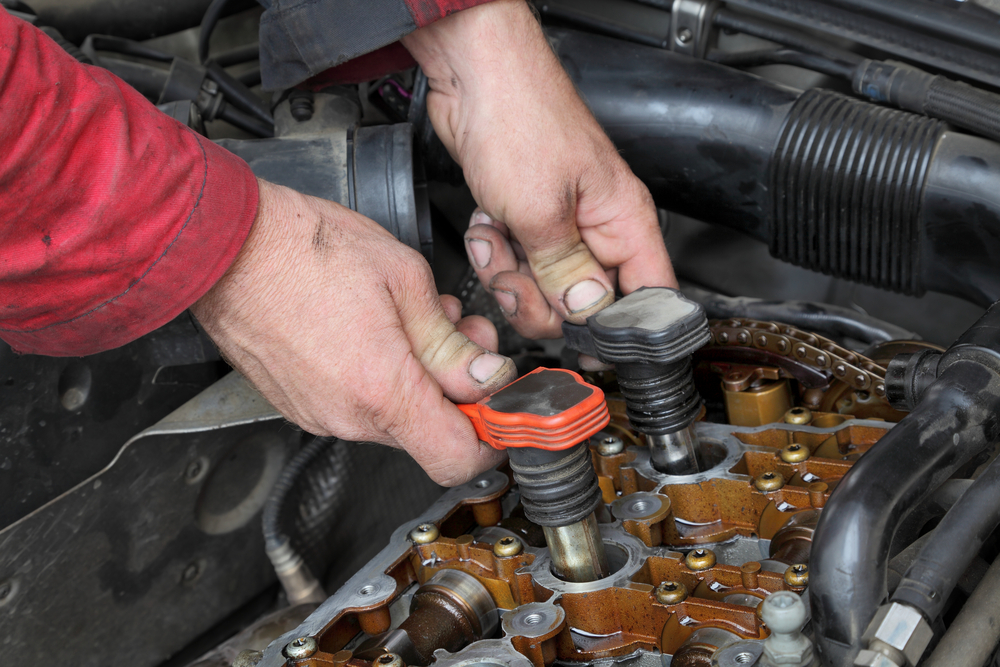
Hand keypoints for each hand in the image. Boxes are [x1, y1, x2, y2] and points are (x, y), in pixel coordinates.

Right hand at [191, 179, 516, 485]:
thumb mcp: (404, 280)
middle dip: (457, 388)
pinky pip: (358, 407)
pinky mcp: (300, 404)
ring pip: (395, 418)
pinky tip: (380, 332)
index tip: (501, 410)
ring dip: (419, 378)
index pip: (457, 457)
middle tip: (464, 338)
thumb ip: (450, 342)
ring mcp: (319, 415)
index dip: (491, 439)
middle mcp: (348, 416)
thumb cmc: (307, 250)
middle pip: (429, 432)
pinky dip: (382, 379)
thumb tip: (483, 378)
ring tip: (417, 322)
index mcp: (382, 390)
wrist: (227, 247)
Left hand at [402, 0, 676, 339]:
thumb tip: (587, 315)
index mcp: (623, 220)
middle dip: (543, 298)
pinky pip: (516, 263)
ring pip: (544, 287)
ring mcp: (559, 223)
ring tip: (500, 238)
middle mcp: (597, 226)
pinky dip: (495, 253)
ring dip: (511, 274)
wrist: (473, 75)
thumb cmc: (520, 115)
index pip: (650, 294)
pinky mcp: (526, 218)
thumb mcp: (540, 210)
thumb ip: (564, 272)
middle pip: (586, 302)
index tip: (588, 342)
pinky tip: (489, 225)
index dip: (624, 327)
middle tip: (521, 273)